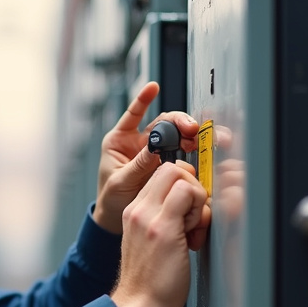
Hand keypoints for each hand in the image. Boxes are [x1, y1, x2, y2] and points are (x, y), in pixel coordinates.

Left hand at [93, 82, 199, 233]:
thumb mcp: (121, 181)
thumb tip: (155, 147)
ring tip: (193, 140)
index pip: (133, 114)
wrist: (116, 220)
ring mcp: (152, 153)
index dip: (143, 99)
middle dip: (177, 121)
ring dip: (186, 134)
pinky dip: (189, 149)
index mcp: (119, 141)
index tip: (152, 86)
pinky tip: (196, 149)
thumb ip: (138, 165)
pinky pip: (179, 152)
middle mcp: (137, 143)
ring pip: (173, 134)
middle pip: (161, 122)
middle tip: (189, 128)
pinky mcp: (164, 166)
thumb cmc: (111, 199)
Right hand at [110, 162, 210, 306]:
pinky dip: (199, 211)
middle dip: (192, 186)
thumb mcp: (150, 242)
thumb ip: (163, 220)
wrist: (138, 305)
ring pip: (180, 176)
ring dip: (196, 199)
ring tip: (191, 230)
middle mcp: (138, 209)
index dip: (183, 186)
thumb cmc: (148, 282)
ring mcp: (148, 217)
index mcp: (135, 211)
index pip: (163, 174)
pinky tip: (193, 236)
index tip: (189, 210)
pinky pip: (188, 194)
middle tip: (193, 216)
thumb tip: (187, 207)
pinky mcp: (163, 228)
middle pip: (172, 168)